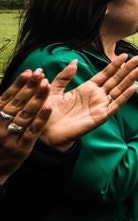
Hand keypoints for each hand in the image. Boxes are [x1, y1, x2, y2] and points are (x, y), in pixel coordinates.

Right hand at [0, 69, 53, 183]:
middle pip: (17, 103)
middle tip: (40, 73)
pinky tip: (50, 106)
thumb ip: (1, 110)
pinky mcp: (22, 148)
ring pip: (25, 115)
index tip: (28, 72)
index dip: (17, 84)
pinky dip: (41, 118)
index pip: (5, 98)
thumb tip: (10, 93)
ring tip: (46, 84)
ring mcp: (10, 138)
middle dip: (29, 87)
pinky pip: (33, 130)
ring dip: (37, 98)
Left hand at [41, 54, 137, 149]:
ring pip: (120, 89)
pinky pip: (116, 104)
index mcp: (87, 88)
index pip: (105, 73)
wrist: (45, 131)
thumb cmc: (47, 112)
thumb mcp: (53, 90)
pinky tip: (135, 87)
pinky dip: (126, 96)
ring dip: (132, 78)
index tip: (125, 54)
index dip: (115, 64)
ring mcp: (100, 105)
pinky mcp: (101, 116)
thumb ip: (64, 76)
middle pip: (117, 79)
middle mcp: (97, 96)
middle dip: (129, 68)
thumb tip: (74, 61)